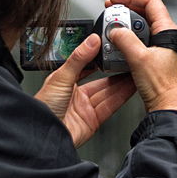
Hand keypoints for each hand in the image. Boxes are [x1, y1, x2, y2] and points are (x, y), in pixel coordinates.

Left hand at [35, 33, 136, 148]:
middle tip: (126, 62)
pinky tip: (130, 88)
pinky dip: (121, 97)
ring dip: (121, 84)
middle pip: (100, 82)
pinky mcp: (92, 122)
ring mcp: (84, 110)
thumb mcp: (61, 77)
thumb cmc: (43, 108)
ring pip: (107, 94)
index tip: (110, 51)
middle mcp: (75, 96)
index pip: (85, 68)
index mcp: (64, 83)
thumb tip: (91, 41)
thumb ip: (78, 59)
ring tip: (133, 73)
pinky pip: (110, 107)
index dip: (98, 60)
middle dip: (114, 73)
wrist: (45, 135)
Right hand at [105, 0, 176, 114]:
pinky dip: (126, 42)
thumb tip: (114, 29)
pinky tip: (117, 47)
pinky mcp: (153, 59)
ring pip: (139, 28)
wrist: (167, 107)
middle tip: (110, 14)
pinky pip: (138, 43)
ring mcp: (159, 48)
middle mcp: (164, 37)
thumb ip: (125, 40)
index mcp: (167, 31)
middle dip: (125, 12)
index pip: (151, 1)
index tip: (115, 0)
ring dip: (124, 28)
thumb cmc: (162, 86)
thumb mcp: (139, 59)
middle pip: (143, 13)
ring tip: (111, 32)